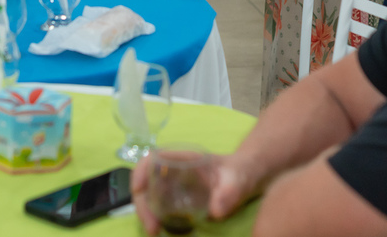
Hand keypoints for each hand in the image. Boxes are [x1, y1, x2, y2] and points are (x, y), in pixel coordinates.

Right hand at [131, 152, 258, 234]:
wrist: (247, 178)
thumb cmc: (241, 171)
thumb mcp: (238, 179)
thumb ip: (230, 193)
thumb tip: (216, 212)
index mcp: (184, 158)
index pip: (153, 157)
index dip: (140, 171)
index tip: (138, 190)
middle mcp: (174, 169)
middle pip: (146, 181)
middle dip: (142, 204)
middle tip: (152, 228)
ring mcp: (174, 184)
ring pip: (150, 195)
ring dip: (147, 213)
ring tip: (155, 231)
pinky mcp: (178, 198)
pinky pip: (160, 206)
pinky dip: (156, 217)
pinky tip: (162, 229)